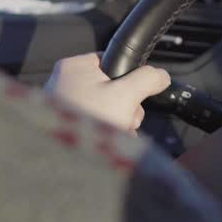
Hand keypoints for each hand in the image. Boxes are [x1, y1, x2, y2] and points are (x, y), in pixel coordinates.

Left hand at [45, 53, 170, 132]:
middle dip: (126, 107)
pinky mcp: (65, 126)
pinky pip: (93, 123)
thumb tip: (161, 76)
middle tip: (124, 118)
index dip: (129, 77)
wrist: (60, 160)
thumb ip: (147, 79)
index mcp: (74, 67)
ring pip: (105, 108)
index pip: (112, 61)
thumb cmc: (86, 121)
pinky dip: (104, 132)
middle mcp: (64, 84)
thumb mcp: (126, 95)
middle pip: (111, 87)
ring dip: (118, 122)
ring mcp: (63, 106)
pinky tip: (106, 142)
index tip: (134, 93)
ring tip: (115, 133)